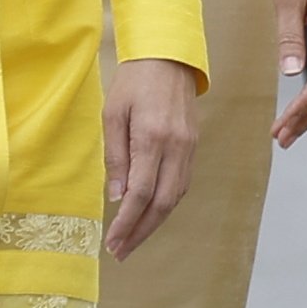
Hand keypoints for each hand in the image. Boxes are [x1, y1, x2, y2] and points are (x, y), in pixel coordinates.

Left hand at [103, 56, 200, 258]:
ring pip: (175, 197)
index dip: (127, 223)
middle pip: (162, 203)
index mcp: (153, 138)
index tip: (113, 242)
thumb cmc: (134, 82)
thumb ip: (116, 158)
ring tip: (133, 239)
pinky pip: (181, 184)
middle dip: (141, 232)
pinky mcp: (193, 146)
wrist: (169, 56)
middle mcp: (176, 147)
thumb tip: (117, 197)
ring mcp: (189, 148)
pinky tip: (150, 214)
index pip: (141, 194)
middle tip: (121, 251)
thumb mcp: (113, 115)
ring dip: (154, 223)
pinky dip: (166, 205)